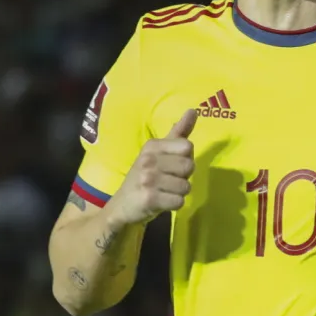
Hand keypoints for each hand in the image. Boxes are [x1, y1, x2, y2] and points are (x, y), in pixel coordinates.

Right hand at [108, 109, 196, 225]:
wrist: (122, 206)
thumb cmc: (145, 177)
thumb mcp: (158, 152)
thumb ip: (179, 132)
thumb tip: (194, 110)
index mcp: (152, 146)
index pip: (187, 146)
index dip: (185, 158)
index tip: (171, 165)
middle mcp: (148, 159)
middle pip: (189, 166)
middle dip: (183, 177)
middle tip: (167, 180)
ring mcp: (148, 179)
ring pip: (186, 186)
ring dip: (178, 192)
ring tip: (163, 191)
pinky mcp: (150, 199)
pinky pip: (179, 201)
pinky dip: (174, 205)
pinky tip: (161, 202)